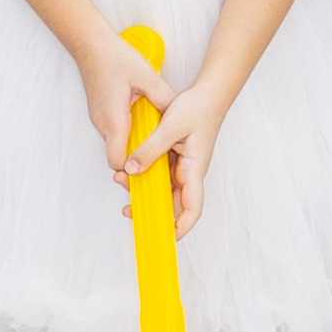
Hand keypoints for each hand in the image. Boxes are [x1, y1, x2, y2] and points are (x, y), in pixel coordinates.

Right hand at [82, 28, 171, 194]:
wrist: (91, 46)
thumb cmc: (114, 58)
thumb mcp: (147, 76)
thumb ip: (163, 98)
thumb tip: (176, 116)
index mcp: (114, 119)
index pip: (118, 161)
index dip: (134, 168)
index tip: (154, 165)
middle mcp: (103, 124)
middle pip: (119, 157)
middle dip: (139, 159)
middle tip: (160, 155)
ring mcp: (100, 121)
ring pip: (118, 145)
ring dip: (135, 144)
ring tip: (155, 135)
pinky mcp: (102, 115)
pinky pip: (116, 133)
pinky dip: (130, 133)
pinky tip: (143, 121)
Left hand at [123, 68, 227, 230]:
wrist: (208, 94)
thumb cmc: (199, 109)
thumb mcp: (170, 127)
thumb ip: (150, 149)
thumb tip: (131, 168)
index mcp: (194, 169)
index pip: (192, 209)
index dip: (181, 228)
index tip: (165, 237)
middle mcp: (190, 172)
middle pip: (174, 204)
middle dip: (153, 210)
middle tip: (129, 210)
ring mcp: (183, 166)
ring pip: (164, 188)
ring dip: (145, 188)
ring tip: (123, 179)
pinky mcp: (176, 158)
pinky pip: (160, 173)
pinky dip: (146, 173)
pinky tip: (131, 167)